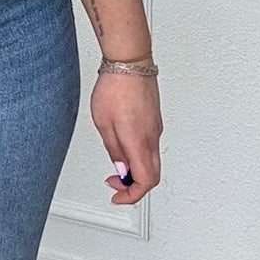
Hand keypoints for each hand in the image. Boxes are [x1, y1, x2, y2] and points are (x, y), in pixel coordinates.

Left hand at [90, 71, 161, 204]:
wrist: (129, 63)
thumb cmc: (115, 87)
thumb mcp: (103, 124)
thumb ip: (114, 150)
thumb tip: (121, 169)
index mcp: (139, 141)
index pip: (145, 181)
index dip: (131, 195)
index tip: (117, 196)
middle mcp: (152, 138)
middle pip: (152, 175)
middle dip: (133, 186)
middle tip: (114, 184)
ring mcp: (156, 129)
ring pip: (152, 162)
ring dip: (136, 171)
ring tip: (116, 166)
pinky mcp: (154, 121)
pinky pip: (151, 148)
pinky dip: (138, 157)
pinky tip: (124, 149)